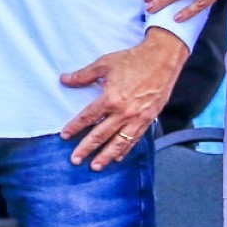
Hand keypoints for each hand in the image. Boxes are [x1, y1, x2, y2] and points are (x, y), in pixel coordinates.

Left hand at [58, 28, 187, 169]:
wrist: (162, 59)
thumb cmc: (133, 60)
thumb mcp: (104, 64)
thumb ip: (83, 75)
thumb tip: (64, 79)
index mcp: (111, 99)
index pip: (88, 117)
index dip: (75, 127)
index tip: (64, 136)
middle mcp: (124, 113)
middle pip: (101, 135)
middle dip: (86, 148)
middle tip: (75, 160)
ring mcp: (137, 118)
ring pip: (119, 142)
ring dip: (106, 156)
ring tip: (95, 166)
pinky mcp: (149, 119)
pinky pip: (135, 139)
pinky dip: (126, 150)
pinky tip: (118, 157)